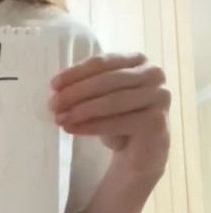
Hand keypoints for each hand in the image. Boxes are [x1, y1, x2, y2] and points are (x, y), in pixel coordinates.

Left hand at [49, 52, 170, 178]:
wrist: (141, 152)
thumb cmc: (119, 119)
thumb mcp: (101, 97)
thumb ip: (85, 87)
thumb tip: (56, 88)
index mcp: (138, 60)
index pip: (102, 62)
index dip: (75, 72)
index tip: (53, 85)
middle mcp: (153, 74)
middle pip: (107, 80)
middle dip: (76, 92)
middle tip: (53, 104)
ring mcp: (160, 97)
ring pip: (112, 101)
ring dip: (81, 110)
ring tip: (59, 119)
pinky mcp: (157, 121)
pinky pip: (118, 122)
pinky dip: (92, 126)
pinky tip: (72, 130)